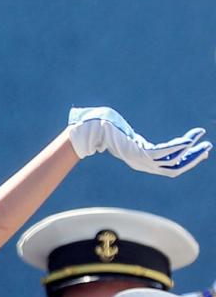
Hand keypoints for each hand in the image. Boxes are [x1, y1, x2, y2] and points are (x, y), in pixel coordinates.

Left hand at [67, 107, 209, 176]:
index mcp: (142, 160)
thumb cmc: (107, 129)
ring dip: (190, 153)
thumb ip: (134, 141)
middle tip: (208, 149)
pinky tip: (189, 140)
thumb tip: (133, 138)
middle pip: (174, 167)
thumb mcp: (125, 138)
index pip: (169, 166)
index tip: (199, 151)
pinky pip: (163, 153)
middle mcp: (143, 162)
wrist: (93, 129)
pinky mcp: (138, 152)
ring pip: (172, 161)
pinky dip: (178, 147)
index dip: (185, 161)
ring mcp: (141, 159)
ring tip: (205, 143)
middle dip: (193, 159)